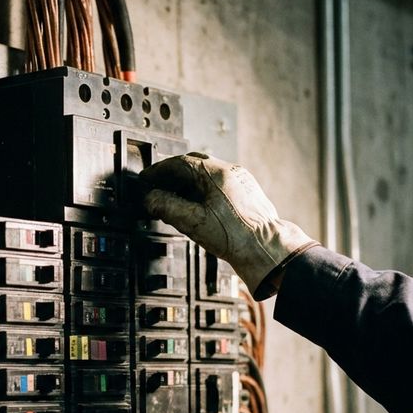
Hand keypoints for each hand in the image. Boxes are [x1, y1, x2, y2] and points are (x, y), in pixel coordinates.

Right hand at [140, 152, 317, 298]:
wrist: (266, 250)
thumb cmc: (236, 237)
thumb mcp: (192, 222)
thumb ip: (167, 207)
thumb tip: (150, 198)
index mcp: (217, 173)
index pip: (180, 162)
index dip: (159, 170)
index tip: (147, 178)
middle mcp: (230, 172)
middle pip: (193, 165)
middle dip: (171, 176)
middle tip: (156, 187)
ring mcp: (239, 182)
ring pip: (205, 176)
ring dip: (185, 185)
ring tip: (171, 200)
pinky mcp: (244, 194)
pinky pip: (216, 186)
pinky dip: (200, 192)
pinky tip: (193, 207)